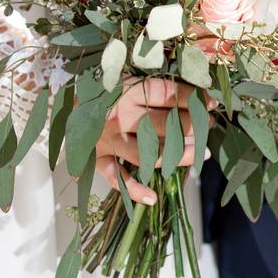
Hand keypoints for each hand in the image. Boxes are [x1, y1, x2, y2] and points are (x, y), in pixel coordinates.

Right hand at [94, 78, 213, 205]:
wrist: (66, 101)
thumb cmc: (106, 89)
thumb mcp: (129, 79)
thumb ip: (156, 86)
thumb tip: (197, 93)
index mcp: (128, 91)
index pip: (166, 94)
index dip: (192, 99)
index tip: (211, 103)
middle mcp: (119, 116)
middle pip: (163, 124)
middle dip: (192, 126)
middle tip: (208, 127)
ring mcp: (108, 139)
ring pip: (148, 153)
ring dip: (178, 155)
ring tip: (202, 154)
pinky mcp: (98, 158)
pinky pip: (115, 177)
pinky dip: (132, 190)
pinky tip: (152, 198)